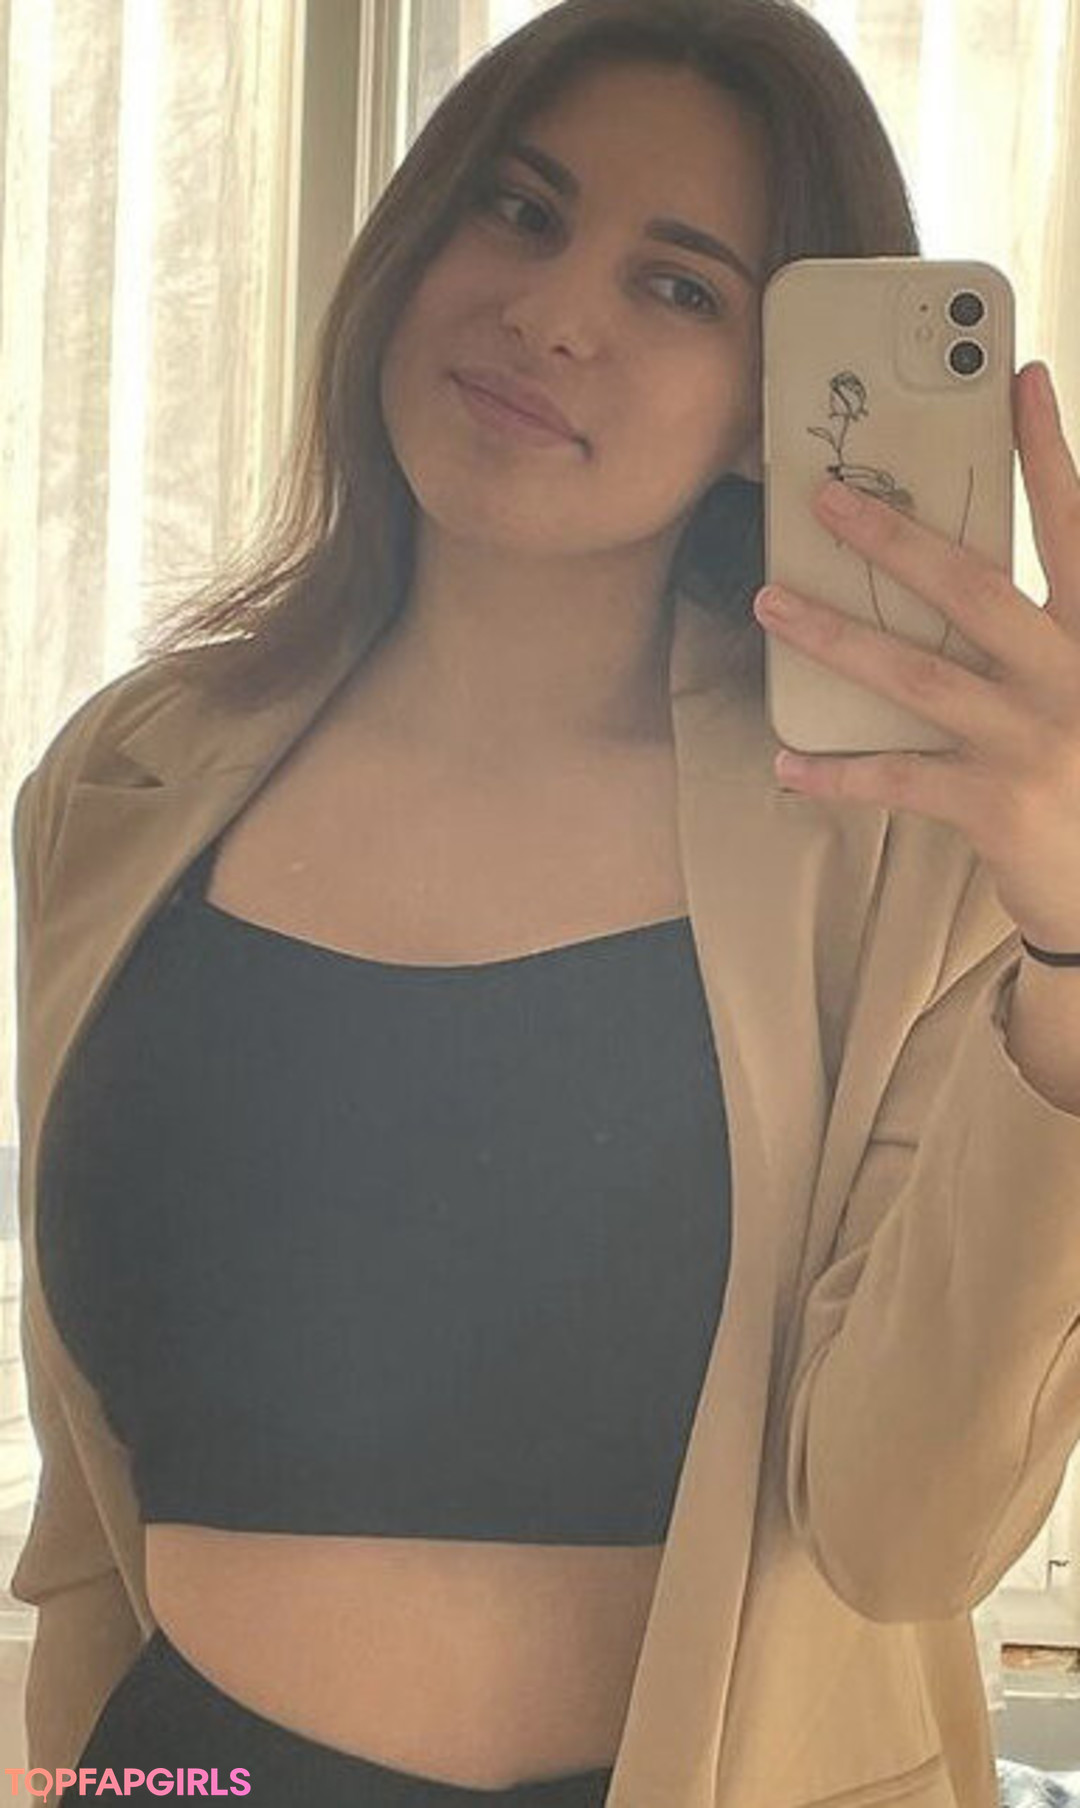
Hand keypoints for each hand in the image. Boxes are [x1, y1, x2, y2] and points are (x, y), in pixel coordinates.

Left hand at [752, 360, 1079, 953]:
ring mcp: (1031, 738)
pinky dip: (836, 773)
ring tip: (771, 603)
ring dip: (836, 635)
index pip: (1072, 527)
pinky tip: (785, 763)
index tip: (1019, 380)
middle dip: (893, 536)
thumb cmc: (1078, 767)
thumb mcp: (1075, 682)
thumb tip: (945, 570)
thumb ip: (1035, 629)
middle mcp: (1067, 674)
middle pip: (974, 588)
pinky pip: (897, 777)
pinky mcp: (995, 802)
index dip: (1047, 453)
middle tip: (823, 497)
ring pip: (918, 675)